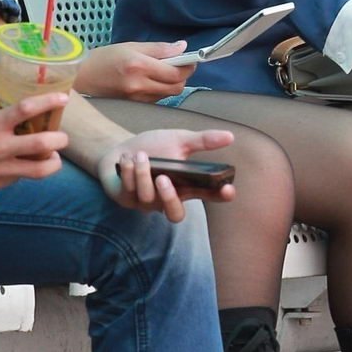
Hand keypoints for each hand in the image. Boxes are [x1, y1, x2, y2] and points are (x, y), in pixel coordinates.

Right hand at [0, 92, 68, 189]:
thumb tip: (19, 83)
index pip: (25, 109)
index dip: (48, 101)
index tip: (63, 98)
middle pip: (42, 143)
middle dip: (60, 139)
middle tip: (63, 137)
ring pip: (40, 169)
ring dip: (53, 161)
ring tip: (54, 155)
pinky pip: (21, 178)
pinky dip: (29, 170)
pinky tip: (28, 164)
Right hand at [76, 41, 196, 101]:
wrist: (81, 78)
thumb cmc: (104, 58)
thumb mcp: (131, 46)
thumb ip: (159, 48)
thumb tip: (183, 47)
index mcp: (139, 66)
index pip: (176, 72)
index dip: (188, 66)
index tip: (191, 60)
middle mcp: (139, 85)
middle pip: (177, 87)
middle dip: (183, 76)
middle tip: (179, 65)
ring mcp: (137, 98)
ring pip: (168, 94)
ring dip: (173, 84)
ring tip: (164, 72)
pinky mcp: (135, 106)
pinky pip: (157, 99)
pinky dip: (161, 90)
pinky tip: (152, 81)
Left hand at [97, 128, 235, 222]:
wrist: (122, 149)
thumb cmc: (154, 148)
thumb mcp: (179, 140)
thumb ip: (203, 140)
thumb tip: (230, 136)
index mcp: (186, 186)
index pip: (208, 196)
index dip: (220, 197)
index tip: (228, 189)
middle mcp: (167, 199)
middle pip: (175, 215)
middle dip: (169, 198)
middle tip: (164, 178)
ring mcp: (145, 202)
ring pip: (147, 199)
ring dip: (143, 174)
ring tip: (141, 155)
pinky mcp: (126, 200)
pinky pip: (128, 192)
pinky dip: (129, 172)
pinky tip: (127, 158)